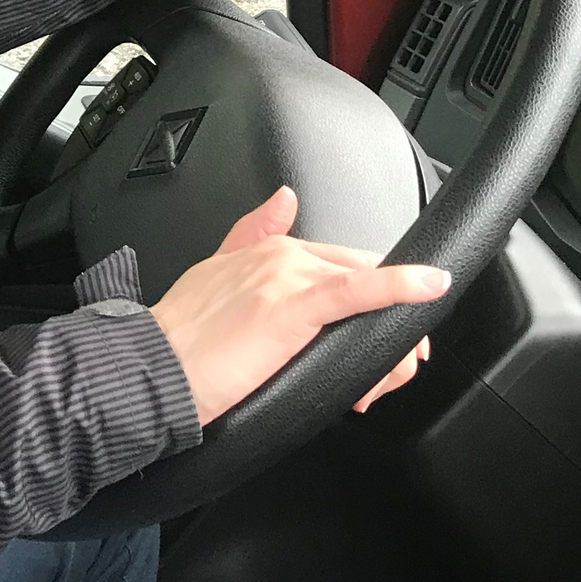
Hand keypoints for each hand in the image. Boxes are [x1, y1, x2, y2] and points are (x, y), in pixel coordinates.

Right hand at [148, 186, 446, 425]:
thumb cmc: (181, 340)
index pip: (340, 265)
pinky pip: (359, 290)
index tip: (376, 339)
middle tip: (385, 374)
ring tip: (382, 382)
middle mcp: (281, 255)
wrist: (151, 371)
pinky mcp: (295, 306)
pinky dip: (399, 285)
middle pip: (362, 277)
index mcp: (267, 249)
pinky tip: (429, 285)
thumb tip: (284, 199)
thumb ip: (251, 234)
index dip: (370, 299)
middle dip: (386, 322)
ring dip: (390, 337)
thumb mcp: (215, 273)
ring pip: (367, 293)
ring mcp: (288, 277)